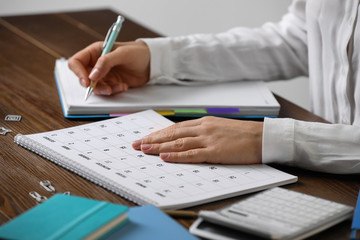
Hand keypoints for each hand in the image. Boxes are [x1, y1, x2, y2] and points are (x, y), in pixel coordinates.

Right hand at [68, 41, 149, 94]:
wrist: (151, 62)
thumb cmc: (137, 52)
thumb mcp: (122, 54)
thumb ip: (105, 62)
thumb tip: (92, 75)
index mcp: (95, 52)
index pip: (76, 62)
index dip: (78, 72)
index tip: (87, 82)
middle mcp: (96, 63)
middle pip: (84, 78)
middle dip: (94, 86)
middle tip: (107, 88)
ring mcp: (104, 74)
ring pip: (95, 87)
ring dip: (105, 90)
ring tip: (118, 87)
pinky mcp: (111, 83)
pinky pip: (107, 91)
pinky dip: (114, 91)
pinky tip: (124, 86)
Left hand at [132, 116, 262, 163]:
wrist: (263, 137)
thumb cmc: (243, 134)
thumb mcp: (220, 128)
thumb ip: (203, 132)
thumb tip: (186, 140)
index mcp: (204, 123)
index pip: (175, 128)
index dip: (158, 134)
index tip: (145, 138)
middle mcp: (203, 128)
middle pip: (172, 134)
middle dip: (152, 139)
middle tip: (136, 144)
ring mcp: (209, 139)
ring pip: (178, 143)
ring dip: (159, 147)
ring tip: (144, 150)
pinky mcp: (216, 151)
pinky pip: (192, 154)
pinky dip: (177, 156)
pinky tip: (164, 157)